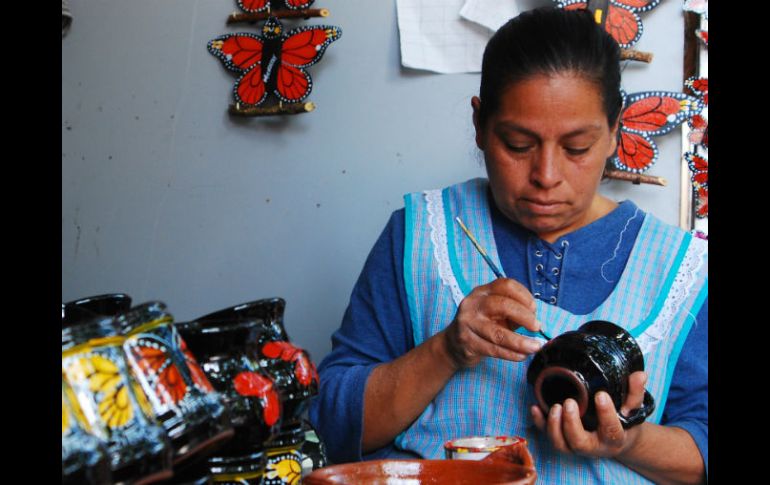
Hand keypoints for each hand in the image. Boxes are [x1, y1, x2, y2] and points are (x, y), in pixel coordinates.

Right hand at [442, 278, 542, 368]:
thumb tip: (536, 321)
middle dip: (524, 316)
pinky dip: (510, 353)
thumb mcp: (496, 313)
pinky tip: (521, 356)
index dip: (523, 295)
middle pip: (502, 305)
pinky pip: (493, 349)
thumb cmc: (481, 325)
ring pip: (497, 333)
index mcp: (482, 292)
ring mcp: (468, 323)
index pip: (505, 285)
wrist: (453, 344)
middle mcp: (473, 304)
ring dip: (520, 341)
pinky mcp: (467, 342)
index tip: (534, 309)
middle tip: (537, 327)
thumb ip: (514, 313)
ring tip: (535, 347)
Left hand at [530, 371, 647, 457]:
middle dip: (571, 424)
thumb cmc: (624, 421)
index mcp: (614, 438)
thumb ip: (635, 393)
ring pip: (561, 444)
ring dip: (554, 426)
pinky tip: (535, 407)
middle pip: (579, 443)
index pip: (611, 430)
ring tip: (554, 406)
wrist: (617, 439)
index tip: (601, 395)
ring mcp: (576, 445)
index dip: (606, 414)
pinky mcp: (563, 439)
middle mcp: (594, 446)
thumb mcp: (634, 409)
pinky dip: (539, 423)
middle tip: (569, 402)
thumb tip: (640, 375)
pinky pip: (547, 435)